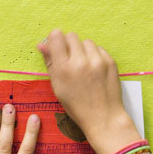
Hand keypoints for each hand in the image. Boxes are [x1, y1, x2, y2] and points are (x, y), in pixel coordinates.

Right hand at [37, 29, 142, 153]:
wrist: (103, 117)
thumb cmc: (77, 105)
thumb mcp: (57, 87)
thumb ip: (50, 63)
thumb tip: (42, 44)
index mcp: (64, 69)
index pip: (56, 36)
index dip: (55, 39)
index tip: (57, 47)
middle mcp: (80, 62)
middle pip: (71, 36)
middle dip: (69, 45)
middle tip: (70, 60)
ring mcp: (97, 61)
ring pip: (86, 42)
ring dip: (83, 50)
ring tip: (84, 66)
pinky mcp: (110, 62)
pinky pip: (99, 49)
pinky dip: (95, 56)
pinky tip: (94, 70)